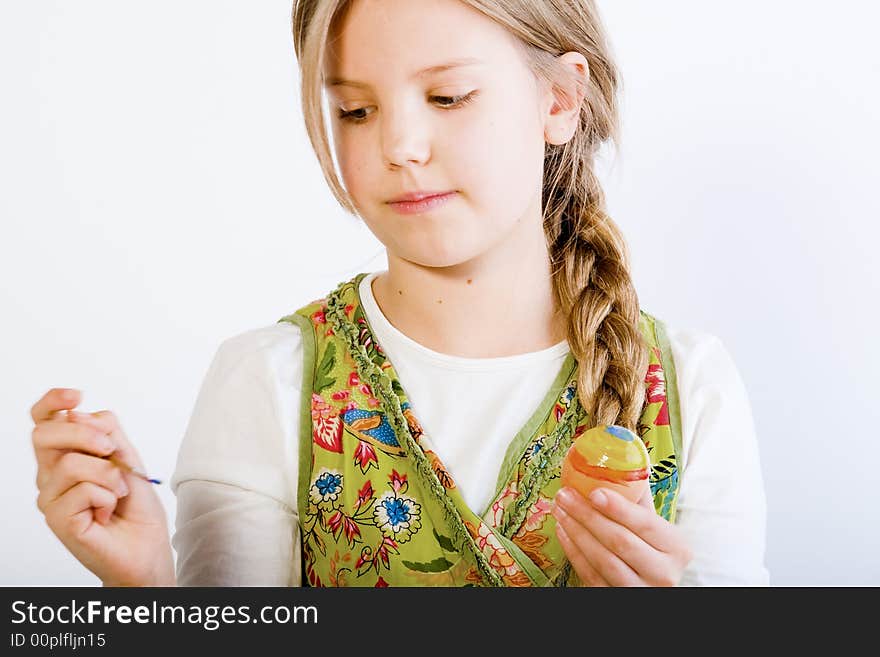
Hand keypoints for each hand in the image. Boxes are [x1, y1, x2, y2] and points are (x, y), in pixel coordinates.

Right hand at [31, 388, 175, 585]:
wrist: (146, 544)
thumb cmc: (135, 505)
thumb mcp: (127, 458)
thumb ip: (106, 432)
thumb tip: (79, 415)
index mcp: (65, 455)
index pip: (44, 421)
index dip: (53, 402)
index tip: (76, 395)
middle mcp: (50, 474)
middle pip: (46, 434)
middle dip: (86, 435)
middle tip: (111, 451)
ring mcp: (50, 498)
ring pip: (71, 463)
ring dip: (109, 475)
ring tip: (117, 494)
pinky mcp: (56, 519)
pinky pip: (83, 490)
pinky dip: (107, 497)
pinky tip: (107, 512)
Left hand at [552, 485, 692, 585]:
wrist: (653, 584)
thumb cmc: (654, 549)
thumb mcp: (657, 526)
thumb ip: (639, 498)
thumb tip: (620, 457)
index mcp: (678, 548)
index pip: (645, 524)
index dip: (618, 508)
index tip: (594, 492)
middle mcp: (663, 573)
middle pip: (620, 541)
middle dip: (588, 516)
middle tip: (565, 495)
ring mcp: (640, 590)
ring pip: (603, 560)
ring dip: (576, 532)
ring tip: (559, 509)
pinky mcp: (617, 599)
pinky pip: (591, 575)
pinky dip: (573, 552)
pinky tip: (563, 530)